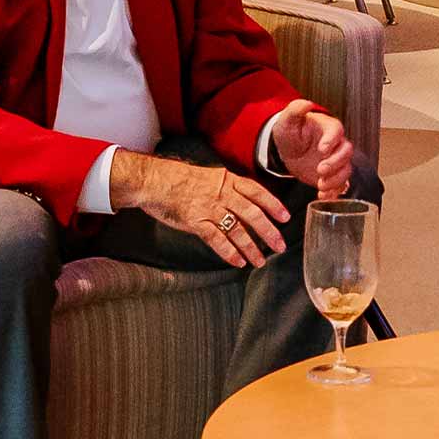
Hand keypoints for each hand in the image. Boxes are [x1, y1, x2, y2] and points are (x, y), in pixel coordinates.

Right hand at [112, 150, 291, 267]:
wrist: (153, 180)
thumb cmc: (176, 179)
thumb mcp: (207, 177)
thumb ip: (225, 189)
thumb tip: (242, 203)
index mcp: (226, 180)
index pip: (256, 192)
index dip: (273, 204)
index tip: (285, 217)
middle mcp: (221, 193)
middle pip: (252, 213)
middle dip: (268, 231)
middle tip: (279, 246)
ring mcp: (208, 207)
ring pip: (237, 229)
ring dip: (250, 247)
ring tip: (259, 261)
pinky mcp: (195, 221)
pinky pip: (217, 239)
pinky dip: (229, 252)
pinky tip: (238, 261)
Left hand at [271, 99, 354, 200]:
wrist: (287, 150)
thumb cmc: (290, 132)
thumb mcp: (288, 119)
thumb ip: (296, 109)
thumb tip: (306, 103)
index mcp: (328, 128)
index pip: (337, 131)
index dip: (332, 140)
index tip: (322, 149)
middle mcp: (336, 145)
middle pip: (346, 152)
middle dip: (335, 163)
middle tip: (320, 169)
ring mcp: (336, 162)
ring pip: (346, 170)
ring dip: (336, 180)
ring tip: (321, 185)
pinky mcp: (332, 176)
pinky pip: (339, 185)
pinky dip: (333, 192)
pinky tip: (322, 195)